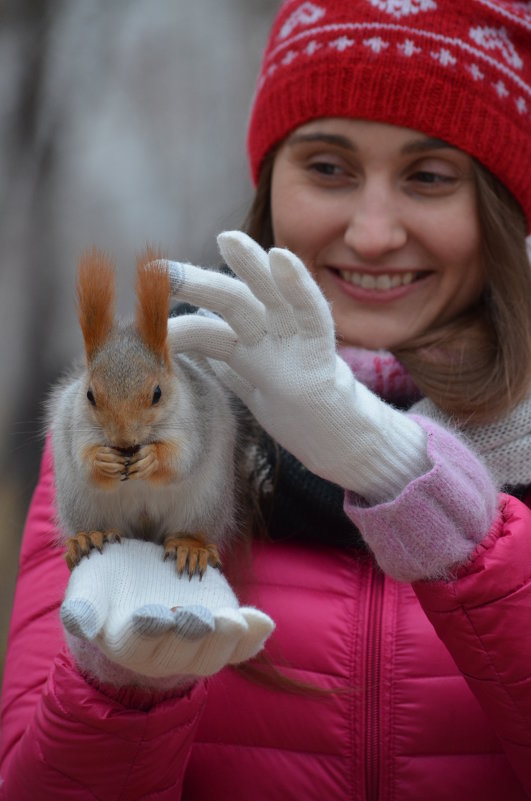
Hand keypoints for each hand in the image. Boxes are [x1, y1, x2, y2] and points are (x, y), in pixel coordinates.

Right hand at [61, 538, 273, 682]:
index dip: (148, 630)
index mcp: (125, 643)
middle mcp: (162, 653)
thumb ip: (83, 606)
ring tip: (236, 621)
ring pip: (212, 655)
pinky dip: (253, 638)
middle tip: (200, 617)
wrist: (137, 577)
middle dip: (191, 633)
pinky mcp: (221, 632)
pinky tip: (262, 623)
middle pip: (179, 651)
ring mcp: (195, 646)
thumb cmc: (108, 580)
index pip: (137, 642)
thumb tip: (80, 623)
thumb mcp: (88, 587)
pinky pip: (240, 647)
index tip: (156, 614)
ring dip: (225, 640)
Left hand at [165, 231, 426, 499]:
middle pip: (231, 302)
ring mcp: (295, 341)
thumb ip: (234, 369)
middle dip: (195, 282)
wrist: (340, 440)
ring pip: (269, 300)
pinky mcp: (321, 352)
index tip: (148, 310)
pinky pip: (312, 314)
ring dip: (246, 267)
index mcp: (252, 345)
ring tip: (226, 238)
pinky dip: (298, 285)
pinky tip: (281, 257)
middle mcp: (270, 336)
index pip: (211, 325)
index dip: (179, 319)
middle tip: (157, 269)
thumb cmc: (299, 415)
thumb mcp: (257, 392)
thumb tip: (206, 351)